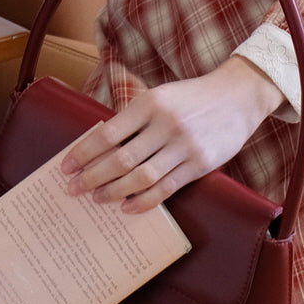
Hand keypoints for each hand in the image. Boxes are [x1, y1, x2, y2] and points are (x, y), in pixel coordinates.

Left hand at [60, 57, 284, 212]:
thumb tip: (100, 146)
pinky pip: (166, 188)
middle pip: (120, 158)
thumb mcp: (160, 96)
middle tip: (73, 189)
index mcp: (149, 103)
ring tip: (96, 199)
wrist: (237, 96)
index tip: (66, 166)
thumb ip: (135, 118)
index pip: (108, 133)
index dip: (84, 152)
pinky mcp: (199, 164)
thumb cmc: (191, 97)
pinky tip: (126, 207)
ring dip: (114, 191)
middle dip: (92, 176)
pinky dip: (143, 201)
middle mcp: (164, 124)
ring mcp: (183, 146)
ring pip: (141, 177)